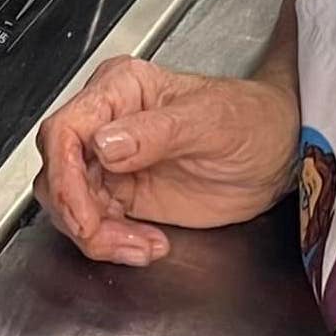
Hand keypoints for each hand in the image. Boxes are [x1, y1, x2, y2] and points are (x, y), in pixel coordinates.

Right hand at [32, 58, 297, 264]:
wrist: (278, 154)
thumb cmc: (251, 120)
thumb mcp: (209, 121)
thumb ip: (155, 132)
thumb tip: (104, 144)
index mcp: (119, 90)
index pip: (64, 129)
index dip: (63, 175)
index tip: (83, 213)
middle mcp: (106, 123)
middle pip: (57, 171)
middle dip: (77, 212)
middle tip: (112, 238)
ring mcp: (111, 161)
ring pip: (69, 203)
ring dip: (96, 234)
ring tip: (141, 245)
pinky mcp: (124, 194)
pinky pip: (95, 223)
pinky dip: (113, 243)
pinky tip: (149, 245)